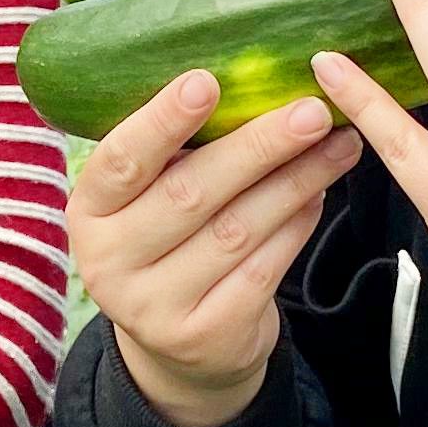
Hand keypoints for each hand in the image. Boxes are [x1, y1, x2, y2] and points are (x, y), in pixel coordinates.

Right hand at [71, 69, 364, 426]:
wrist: (177, 347)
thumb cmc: (169, 242)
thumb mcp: (148, 202)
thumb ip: (177, 155)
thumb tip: (252, 79)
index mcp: (89, 212)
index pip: (120, 161)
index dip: (161, 121)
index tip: (206, 80)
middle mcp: (109, 262)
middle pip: (190, 193)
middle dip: (258, 147)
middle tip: (311, 111)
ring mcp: (154, 306)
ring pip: (237, 230)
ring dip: (296, 181)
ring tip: (338, 145)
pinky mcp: (204, 336)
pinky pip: (263, 269)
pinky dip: (297, 225)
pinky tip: (319, 194)